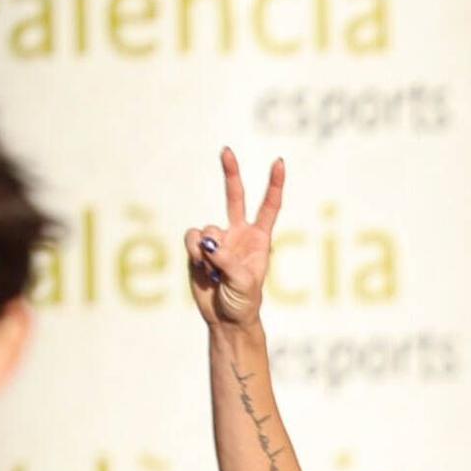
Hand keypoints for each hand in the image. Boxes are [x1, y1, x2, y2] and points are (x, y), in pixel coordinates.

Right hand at [185, 147, 284, 328]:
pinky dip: (194, 251)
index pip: (269, 206)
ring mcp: (218, 241)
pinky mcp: (199, 249)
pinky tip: (202, 269)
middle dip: (231, 173)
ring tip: (214, 271)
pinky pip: (191, 238)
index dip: (274, 185)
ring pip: (207, 229)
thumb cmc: (244, 302)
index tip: (279, 162)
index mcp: (259, 239)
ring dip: (207, 250)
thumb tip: (207, 241)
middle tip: (226, 150)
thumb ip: (227, 259)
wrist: (226, 319)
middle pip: (235, 197)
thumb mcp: (243, 282)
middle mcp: (239, 234)